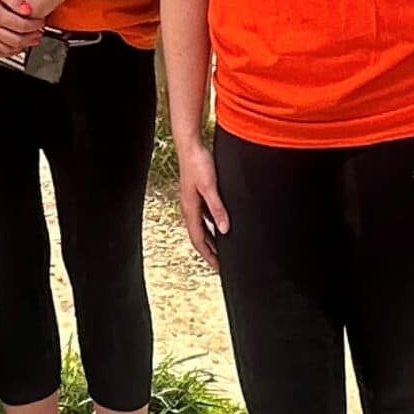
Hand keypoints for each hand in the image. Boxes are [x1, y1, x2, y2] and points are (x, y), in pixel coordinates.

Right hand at [0, 0, 43, 58]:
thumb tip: (28, 9)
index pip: (21, 26)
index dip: (35, 26)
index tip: (40, 23)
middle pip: (16, 40)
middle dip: (31, 38)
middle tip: (38, 34)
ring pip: (6, 49)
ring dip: (21, 47)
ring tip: (30, 42)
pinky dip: (6, 53)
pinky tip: (13, 49)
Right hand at [174, 139, 228, 270]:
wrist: (190, 145)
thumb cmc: (198, 163)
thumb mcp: (210, 187)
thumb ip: (217, 208)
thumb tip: (224, 230)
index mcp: (190, 209)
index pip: (198, 239)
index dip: (208, 255)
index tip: (218, 268)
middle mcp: (189, 207)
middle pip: (199, 236)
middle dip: (210, 251)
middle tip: (221, 265)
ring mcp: (193, 201)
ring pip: (202, 226)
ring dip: (211, 239)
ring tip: (222, 250)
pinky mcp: (198, 193)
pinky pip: (204, 215)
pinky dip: (212, 225)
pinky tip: (220, 225)